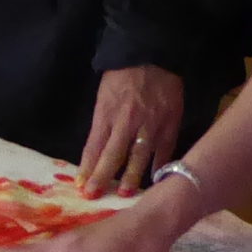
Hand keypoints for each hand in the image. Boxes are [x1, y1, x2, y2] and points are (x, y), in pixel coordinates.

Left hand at [79, 65, 184, 196]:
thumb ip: (102, 123)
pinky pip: (164, 150)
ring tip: (126, 194)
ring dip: (131, 177)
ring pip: (139, 156)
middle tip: (96, 196)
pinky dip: (159, 165)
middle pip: (113, 155)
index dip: (88, 167)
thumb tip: (97, 152)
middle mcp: (127, 121)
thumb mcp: (103, 96)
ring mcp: (150, 124)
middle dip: (103, 178)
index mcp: (107, 113)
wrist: (152, 54)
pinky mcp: (170, 123)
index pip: (94, 146)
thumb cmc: (122, 75)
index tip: (82, 186)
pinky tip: (154, 178)